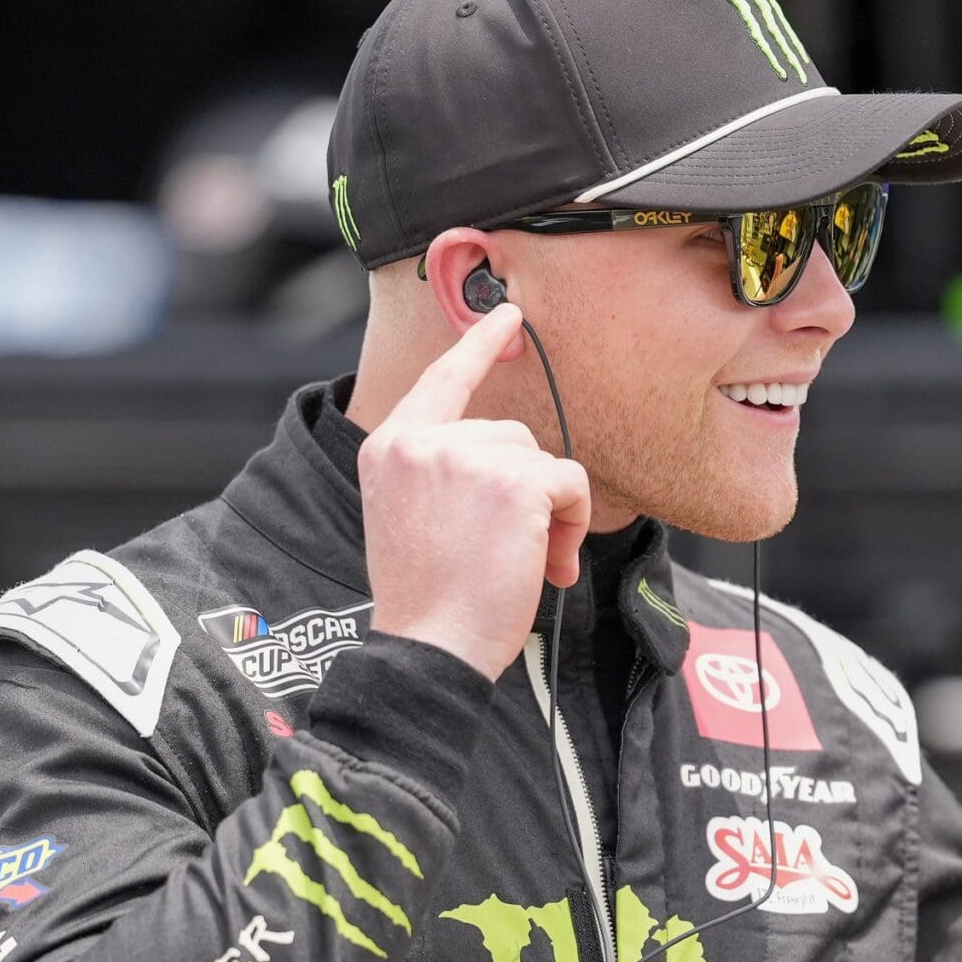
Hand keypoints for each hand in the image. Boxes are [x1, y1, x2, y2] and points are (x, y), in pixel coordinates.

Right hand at [361, 303, 592, 680]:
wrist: (430, 647)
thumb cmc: (427, 602)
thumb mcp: (410, 520)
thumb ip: (442, 476)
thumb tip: (514, 467)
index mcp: (388, 449)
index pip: (441, 382)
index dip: (478, 346)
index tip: (508, 315)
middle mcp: (421, 441)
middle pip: (510, 435)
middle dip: (528, 490)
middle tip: (518, 552)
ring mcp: (465, 455)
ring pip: (542, 461)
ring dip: (551, 513)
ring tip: (529, 563)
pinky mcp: (513, 478)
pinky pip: (570, 483)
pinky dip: (574, 523)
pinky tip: (547, 563)